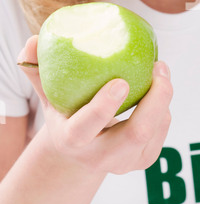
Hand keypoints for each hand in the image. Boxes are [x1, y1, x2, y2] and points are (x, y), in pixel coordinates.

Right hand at [18, 35, 172, 174]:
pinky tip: (158, 87)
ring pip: (153, 133)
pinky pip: (162, 131)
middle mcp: (99, 156)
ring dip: (163, 98)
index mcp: (72, 139)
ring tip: (161, 69)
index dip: (104, 106)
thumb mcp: (48, 95)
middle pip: (134, 135)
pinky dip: (164, 107)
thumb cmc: (66, 113)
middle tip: (158, 67)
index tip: (121, 81)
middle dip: (153, 101)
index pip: (86, 127)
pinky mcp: (143, 160)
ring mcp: (124, 162)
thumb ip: (38, 70)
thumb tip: (31, 42)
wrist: (81, 150)